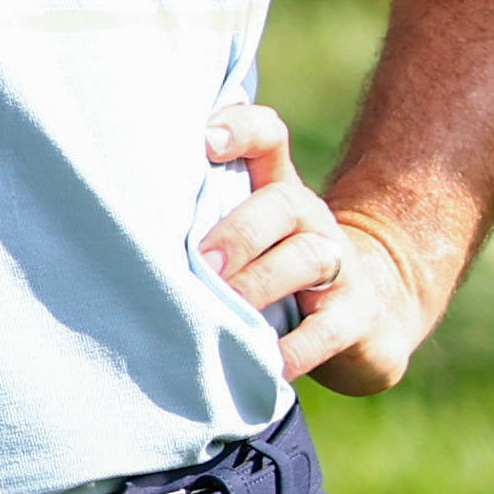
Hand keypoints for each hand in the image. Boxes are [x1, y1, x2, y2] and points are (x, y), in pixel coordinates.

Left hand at [200, 103, 437, 390]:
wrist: (373, 309)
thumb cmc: (279, 272)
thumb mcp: (250, 238)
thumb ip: (203, 222)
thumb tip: (119, 236)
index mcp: (278, 190)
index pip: (268, 138)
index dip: (241, 130)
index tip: (205, 142)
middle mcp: (311, 220)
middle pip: (284, 203)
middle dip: (239, 232)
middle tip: (203, 263)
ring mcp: (341, 266)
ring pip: (309, 259)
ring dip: (261, 283)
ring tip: (228, 310)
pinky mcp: (357, 318)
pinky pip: (328, 330)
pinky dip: (293, 349)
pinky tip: (264, 363)